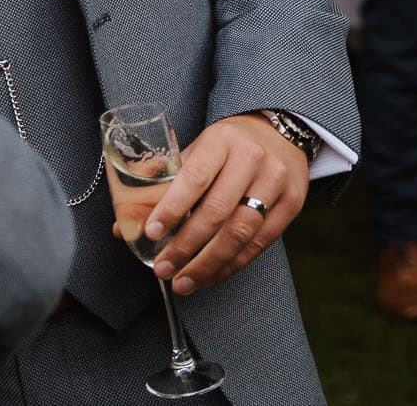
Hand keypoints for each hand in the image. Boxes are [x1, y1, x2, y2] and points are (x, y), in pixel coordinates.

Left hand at [145, 113, 309, 294]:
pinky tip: (212, 276)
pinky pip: (260, 243)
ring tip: (184, 282)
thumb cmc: (228, 145)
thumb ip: (163, 182)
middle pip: (217, 211)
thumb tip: (124, 225)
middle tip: (163, 269)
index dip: (172, 208)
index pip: (194, 177)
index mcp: (221, 141)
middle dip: (186, 246)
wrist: (280, 132)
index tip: (151, 233)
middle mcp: (252, 159)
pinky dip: (233, 264)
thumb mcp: (198, 148)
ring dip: (209, 264)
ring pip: (240, 232)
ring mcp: (276, 182)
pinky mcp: (292, 204)